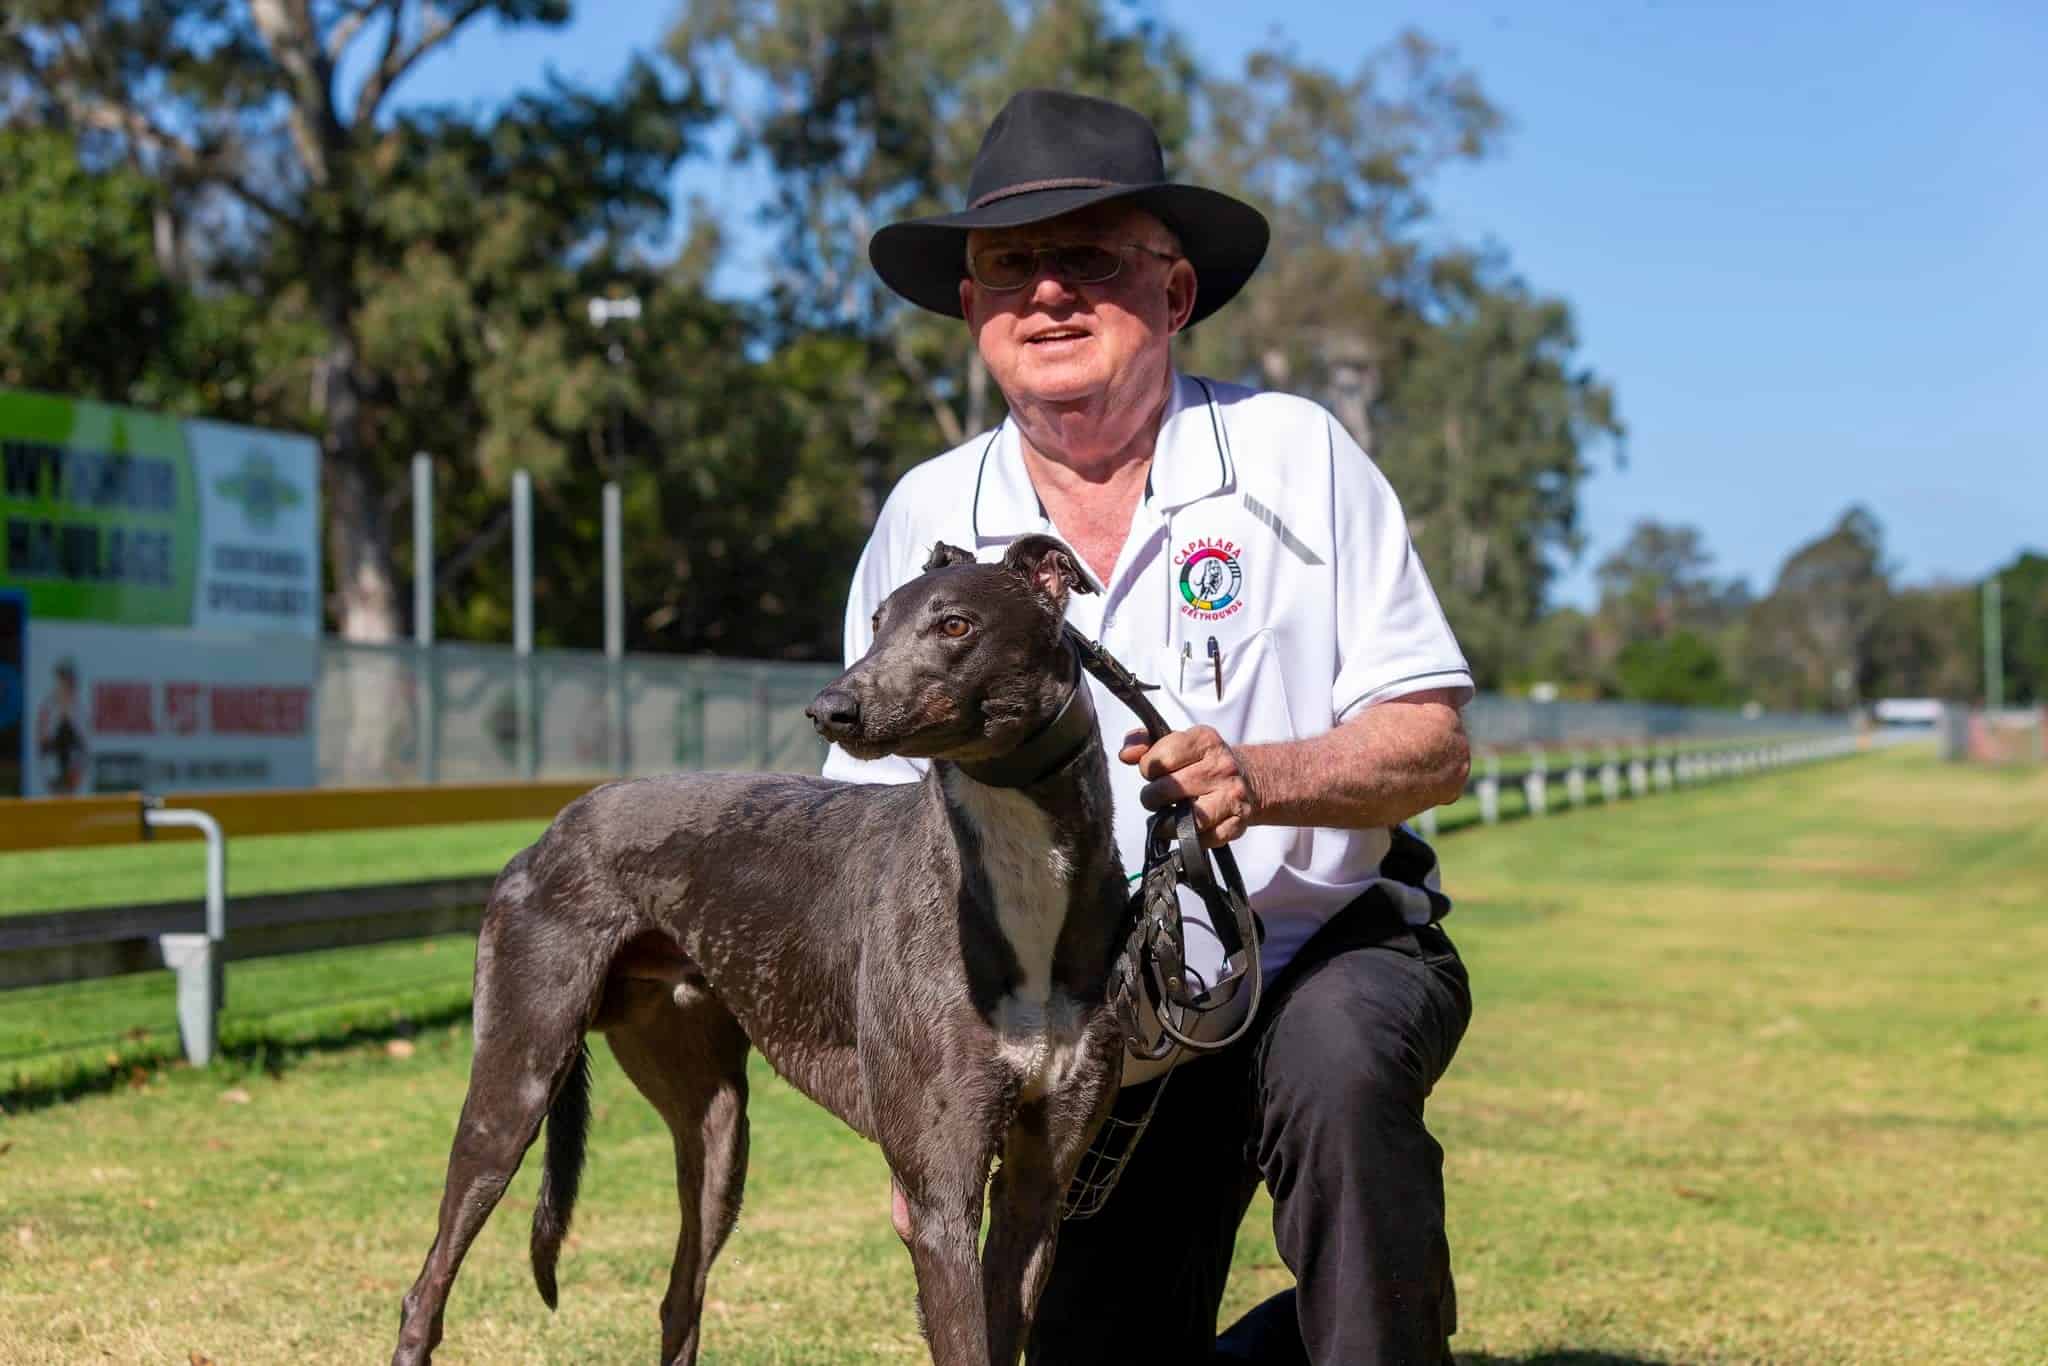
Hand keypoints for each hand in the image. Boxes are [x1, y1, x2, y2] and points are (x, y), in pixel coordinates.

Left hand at [1119, 725, 1261, 847]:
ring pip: (1184, 820)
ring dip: (1167, 822)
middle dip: (1153, 796)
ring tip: (1169, 814)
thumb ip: (1144, 742)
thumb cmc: (1202, 762)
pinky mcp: (1237, 824)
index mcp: (1205, 740)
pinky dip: (1188, 838)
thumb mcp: (1177, 742)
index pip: (1158, 760)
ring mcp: (1232, 796)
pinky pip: (1201, 840)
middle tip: (1159, 796)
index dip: (1148, 769)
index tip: (1155, 772)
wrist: (1248, 780)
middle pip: (1166, 790)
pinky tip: (1188, 826)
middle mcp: (1222, 767)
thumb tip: (1126, 755)